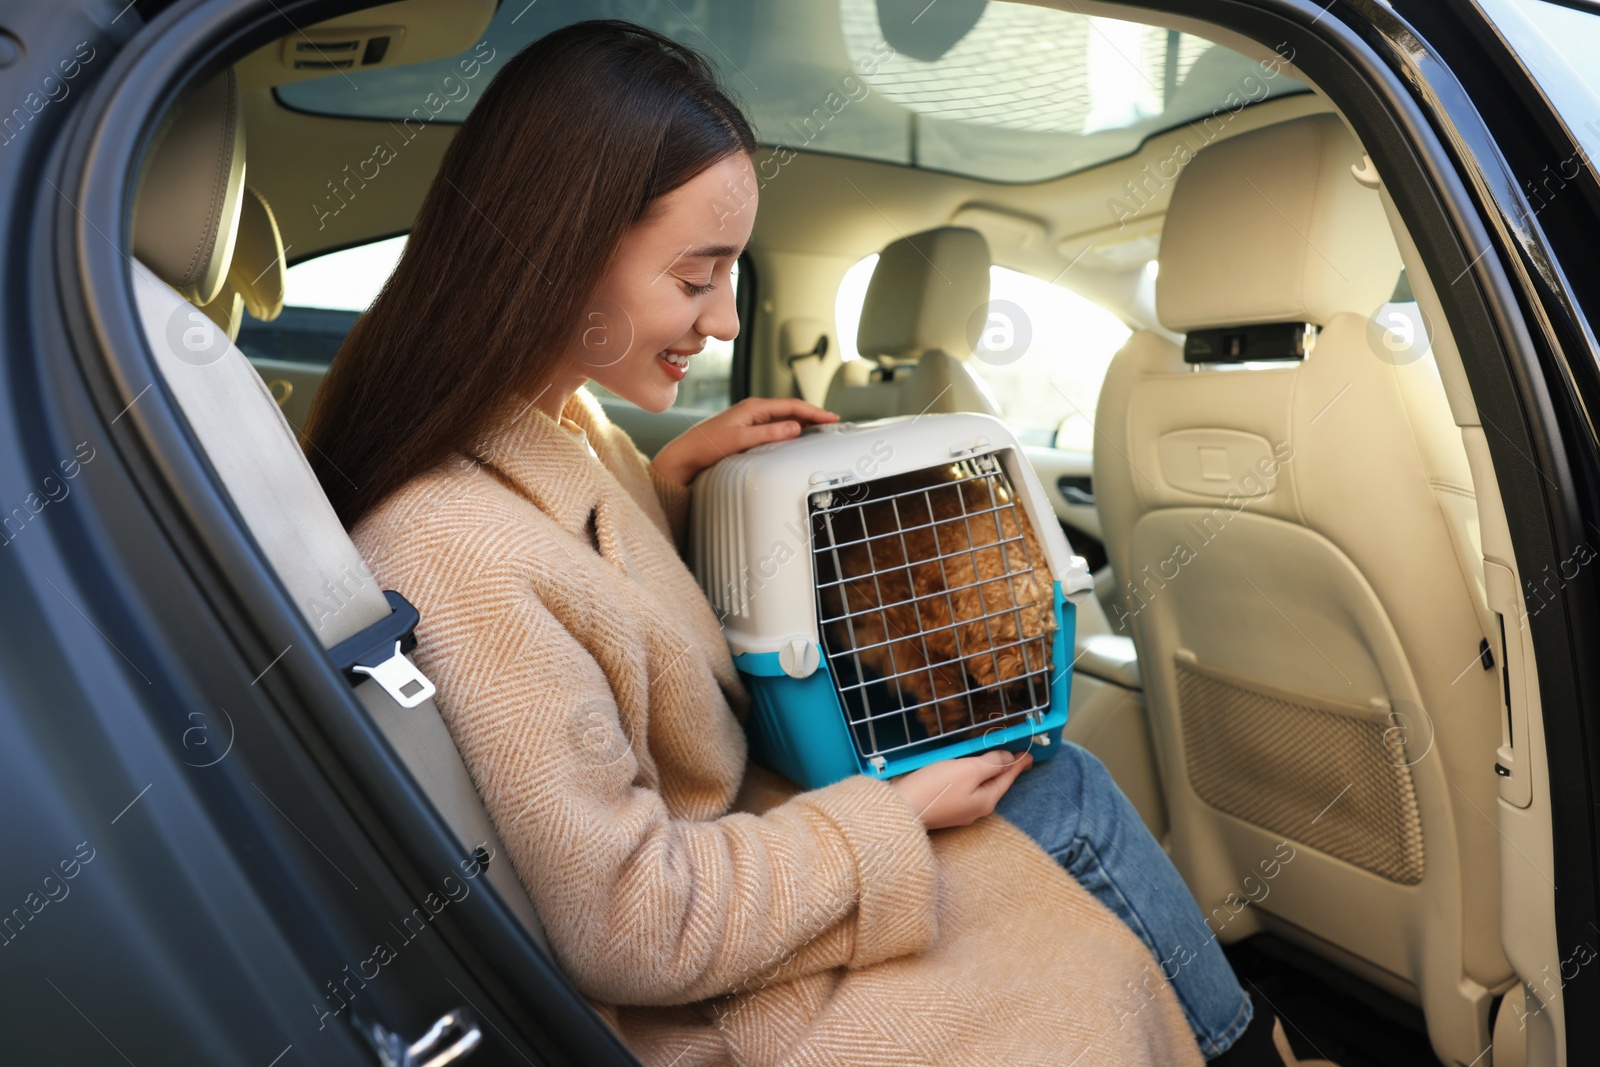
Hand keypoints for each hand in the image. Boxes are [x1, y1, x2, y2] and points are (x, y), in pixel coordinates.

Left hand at [651, 397, 837, 486]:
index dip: (814, 411)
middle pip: (791, 409)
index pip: (792, 406)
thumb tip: (795, 427)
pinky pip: (777, 425)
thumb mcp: (741, 440)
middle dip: (813, 414)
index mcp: (754, 407)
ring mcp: (751, 419)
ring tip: (822, 427)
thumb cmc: (708, 445)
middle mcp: (754, 410)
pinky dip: (792, 428)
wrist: (687, 454)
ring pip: (785, 417)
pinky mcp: (749, 429)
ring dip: (804, 421)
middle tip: (833, 423)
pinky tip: (798, 434)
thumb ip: (769, 433)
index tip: (831, 418)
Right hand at [887, 749, 1033, 830]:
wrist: (900, 810)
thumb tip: (1008, 759)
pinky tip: (968, 773)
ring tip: (996, 762)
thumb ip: (991, 763)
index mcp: (986, 800)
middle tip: (1016, 757)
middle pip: (995, 785)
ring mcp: (960, 811)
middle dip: (1006, 770)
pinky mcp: (945, 808)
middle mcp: (976, 809)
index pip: (1007, 777)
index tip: (1029, 754)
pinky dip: (972, 778)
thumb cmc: (935, 788)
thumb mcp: (968, 770)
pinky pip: (966, 790)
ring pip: (981, 788)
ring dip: (989, 774)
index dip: (1018, 763)